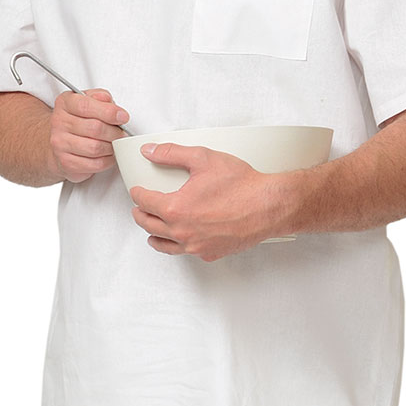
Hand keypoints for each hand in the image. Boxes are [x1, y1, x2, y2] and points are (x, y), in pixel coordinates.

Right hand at [48, 89, 128, 182]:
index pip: (86, 106)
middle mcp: (59, 123)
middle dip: (114, 132)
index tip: (123, 116)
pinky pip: (95, 164)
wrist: (59, 142)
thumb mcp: (87, 101)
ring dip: (111, 146)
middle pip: (94, 128)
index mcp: (65, 103)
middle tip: (121, 133)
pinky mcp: (67, 163)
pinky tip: (108, 154)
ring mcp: (60, 144)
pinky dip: (107, 160)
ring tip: (114, 143)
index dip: (109, 112)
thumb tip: (110, 102)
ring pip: (95, 148)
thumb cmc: (77, 121)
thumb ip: (99, 97)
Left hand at [128, 144, 287, 258]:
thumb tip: (151, 152)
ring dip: (154, 234)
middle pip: (149, 225)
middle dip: (140, 214)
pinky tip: (180, 238)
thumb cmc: (242, 185)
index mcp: (175, 209)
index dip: (137, 194)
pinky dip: (178, 244)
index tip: (137, 190)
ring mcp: (195, 246)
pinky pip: (186, 252)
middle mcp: (182, 231)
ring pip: (164, 244)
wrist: (268, 206)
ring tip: (152, 229)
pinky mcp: (209, 253)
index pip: (144, 202)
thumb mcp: (203, 159)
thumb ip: (172, 154)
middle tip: (140, 208)